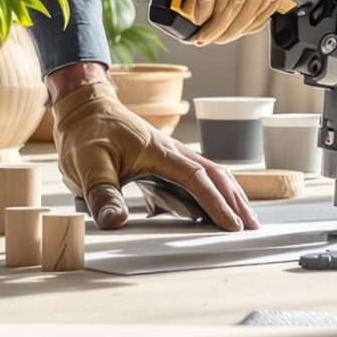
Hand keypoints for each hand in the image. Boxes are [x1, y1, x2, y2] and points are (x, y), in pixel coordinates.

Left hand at [50, 80, 257, 230]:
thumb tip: (115, 221)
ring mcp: (171, 156)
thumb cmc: (86, 135)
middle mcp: (172, 152)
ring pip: (210, 174)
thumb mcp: (86, 166)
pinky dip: (213, 192)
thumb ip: (102, 194)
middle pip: (215, 175)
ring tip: (243, 218)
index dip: (216, 203)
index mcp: (159, 152)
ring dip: (229, 195)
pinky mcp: (164, 162)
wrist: (84, 109)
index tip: (231, 225)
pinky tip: (216, 208)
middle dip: (236, 201)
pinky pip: (196, 177)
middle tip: (251, 226)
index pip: (197, 178)